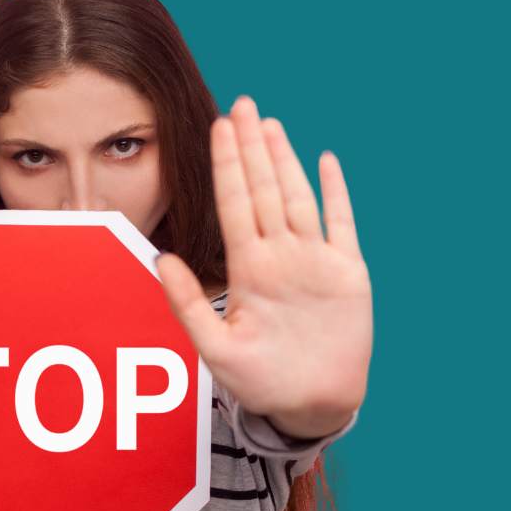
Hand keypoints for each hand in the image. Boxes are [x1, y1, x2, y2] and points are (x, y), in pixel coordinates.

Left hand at [156, 96, 372, 438]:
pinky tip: (325, 161)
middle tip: (242, 103)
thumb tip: (162, 259)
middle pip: (264, 190)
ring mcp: (314, 261)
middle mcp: (280, 256)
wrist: (310, 406)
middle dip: (252, 147)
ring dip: (286, 160)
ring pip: (298, 197)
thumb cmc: (261, 382)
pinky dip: (336, 193)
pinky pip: (342, 223)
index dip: (228, 165)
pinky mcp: (348, 273)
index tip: (218, 127)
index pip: (234, 205)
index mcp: (248, 269)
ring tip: (271, 124)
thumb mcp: (216, 349)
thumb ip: (188, 304)